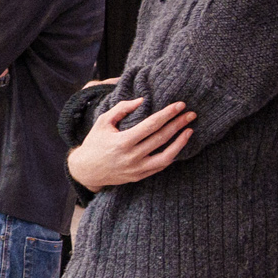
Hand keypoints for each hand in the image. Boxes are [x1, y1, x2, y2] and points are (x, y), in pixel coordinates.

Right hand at [68, 96, 193, 190]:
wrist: (86, 170)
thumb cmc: (94, 143)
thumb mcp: (102, 122)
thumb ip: (121, 109)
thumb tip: (142, 100)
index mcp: (122, 141)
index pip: (151, 124)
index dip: (167, 114)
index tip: (179, 105)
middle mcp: (131, 156)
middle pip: (162, 137)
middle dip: (178, 124)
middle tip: (191, 114)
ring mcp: (137, 168)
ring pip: (167, 156)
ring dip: (181, 142)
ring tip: (190, 130)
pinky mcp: (139, 176)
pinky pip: (161, 166)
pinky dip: (172, 154)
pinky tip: (178, 144)